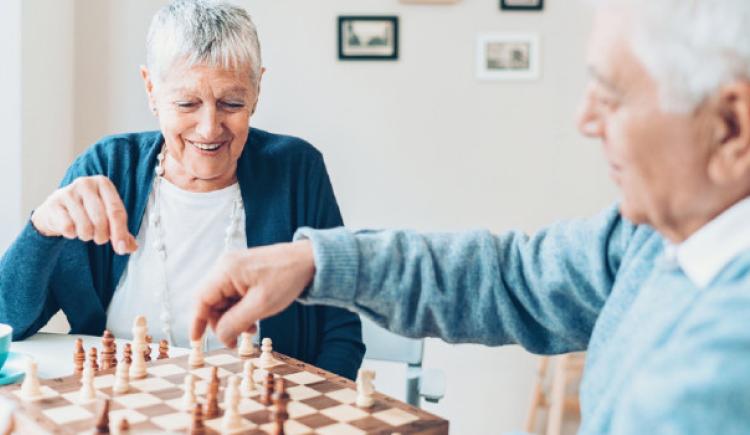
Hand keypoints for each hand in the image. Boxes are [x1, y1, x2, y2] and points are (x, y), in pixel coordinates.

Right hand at [30, 175, 137, 254]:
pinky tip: (71, 228)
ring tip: (85, 231)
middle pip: (101, 220)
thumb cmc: (87, 211)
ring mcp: (68, 192)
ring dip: (87, 236)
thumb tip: (132, 248)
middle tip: (100, 238)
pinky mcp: (53, 204)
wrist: (55, 210)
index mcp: (103, 183)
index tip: (121, 248)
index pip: (116, 211)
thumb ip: (122, 232)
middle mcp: (85, 184)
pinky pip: (68, 228)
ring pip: (85, 226)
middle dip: (102, 236)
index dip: (120, 232)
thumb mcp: (107, 216)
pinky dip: (72, 234)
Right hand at [191, 240, 315, 346]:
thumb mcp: (261, 305)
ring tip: (252, 328)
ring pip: (223, 301)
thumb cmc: (287, 278)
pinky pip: (233, 295)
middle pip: (211, 302)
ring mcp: (235, 269)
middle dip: (222, 323)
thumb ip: (236, 322)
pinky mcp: (244, 273)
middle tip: (238, 339)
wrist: (310, 260)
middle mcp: (226, 267)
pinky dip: (240, 310)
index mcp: (226, 270)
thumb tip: (219, 337)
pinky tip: (254, 318)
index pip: (201, 299)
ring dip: (233, 318)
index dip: (197, 322)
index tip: (196, 342)